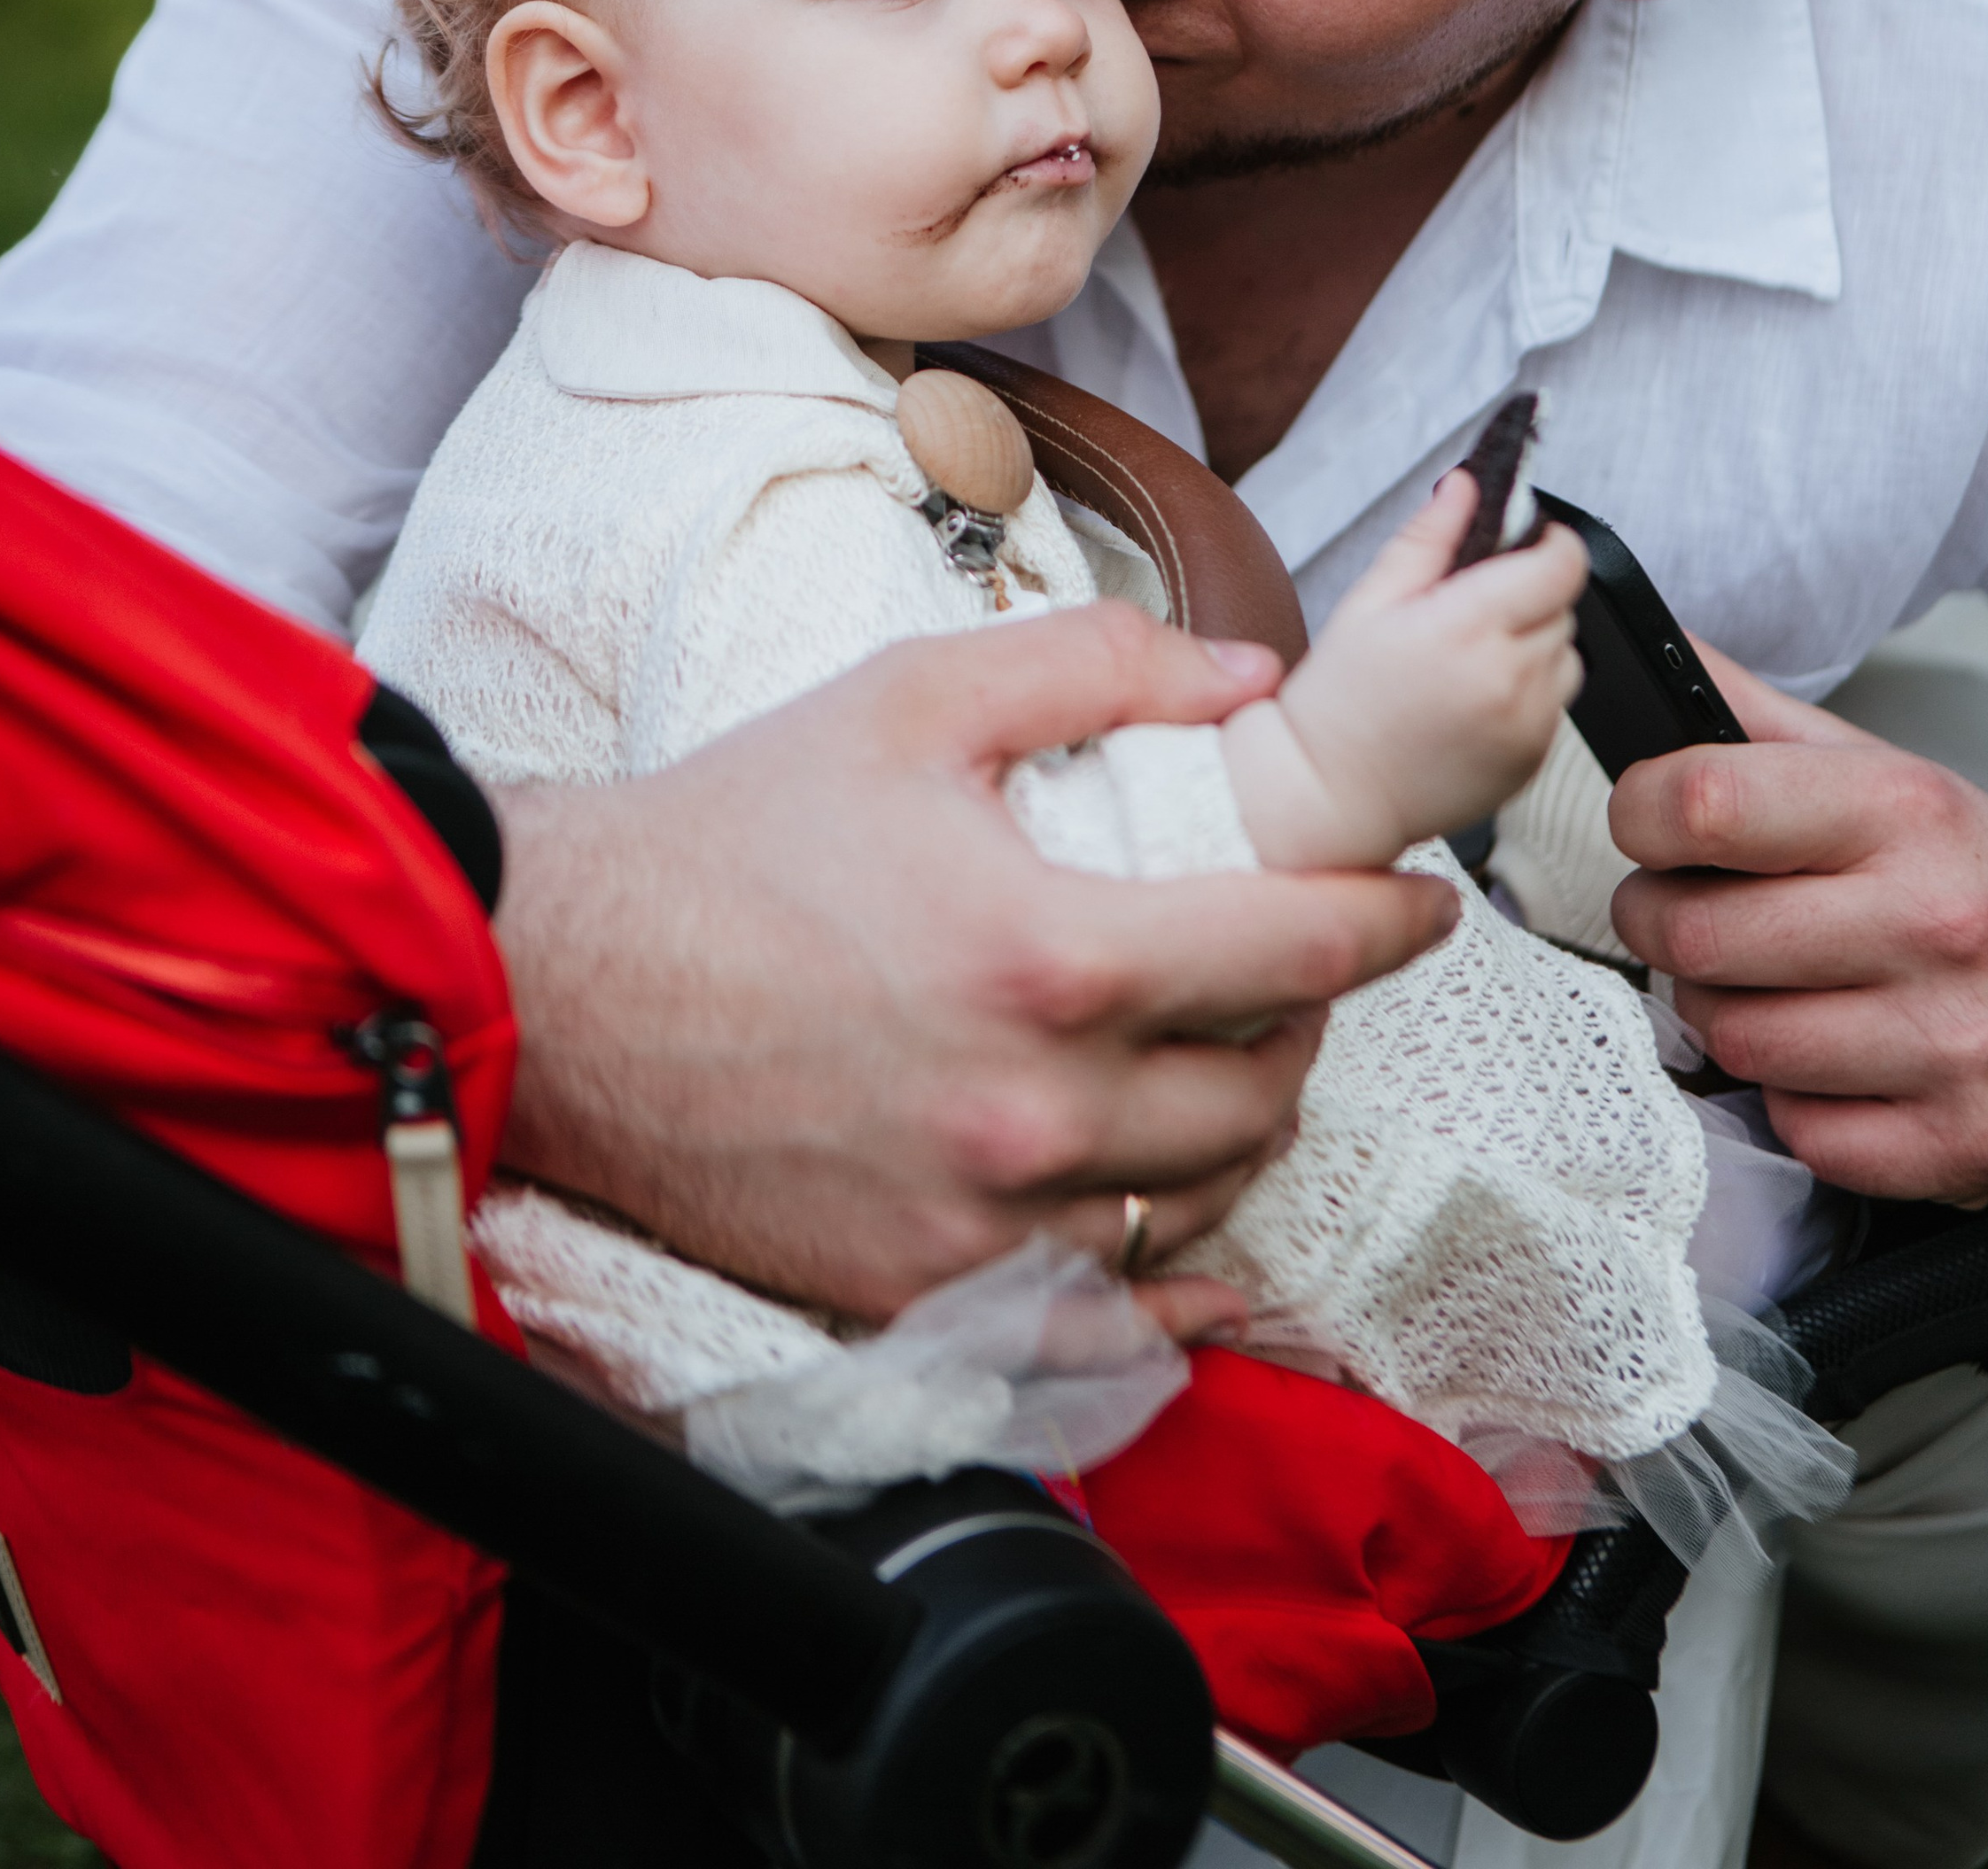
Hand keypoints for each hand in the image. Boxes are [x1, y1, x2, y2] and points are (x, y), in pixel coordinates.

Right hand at [491, 603, 1449, 1321]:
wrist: (566, 981)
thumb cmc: (735, 831)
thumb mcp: (913, 697)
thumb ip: (1099, 662)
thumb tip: (1245, 673)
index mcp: (1051, 955)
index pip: (1292, 951)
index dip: (1385, 923)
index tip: (1421, 905)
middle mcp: (1033, 1109)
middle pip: (1261, 1091)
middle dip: (1309, 1024)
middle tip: (1299, 971)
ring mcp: (979, 1221)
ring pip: (1193, 1202)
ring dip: (1239, 1132)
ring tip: (1229, 1067)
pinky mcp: (919, 1294)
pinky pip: (1100, 1324)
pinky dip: (1168, 1295)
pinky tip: (1195, 1260)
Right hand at [1230, 474, 1586, 868]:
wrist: (1329, 797)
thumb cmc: (1338, 701)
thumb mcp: (1369, 602)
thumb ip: (1428, 538)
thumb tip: (1466, 485)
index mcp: (1464, 627)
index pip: (1560, 564)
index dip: (1552, 542)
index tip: (1530, 540)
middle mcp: (1506, 678)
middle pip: (1564, 607)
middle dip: (1531, 594)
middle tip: (1473, 608)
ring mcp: (1526, 725)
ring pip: (1568, 657)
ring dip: (1536, 645)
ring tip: (1472, 659)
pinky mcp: (1533, 760)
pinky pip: (1556, 706)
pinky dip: (1529, 694)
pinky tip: (1473, 701)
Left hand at [1608, 644, 1987, 1199]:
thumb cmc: (1980, 879)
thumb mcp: (1884, 773)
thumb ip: (1759, 719)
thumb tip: (1664, 654)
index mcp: (1905, 812)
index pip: (1705, 804)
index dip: (1640, 815)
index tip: (1647, 827)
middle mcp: (1936, 922)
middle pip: (1697, 936)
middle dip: (1661, 924)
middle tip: (1686, 916)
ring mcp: (1953, 1040)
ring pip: (1734, 1040)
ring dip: (1724, 1016)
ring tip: (1763, 987)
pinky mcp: (1962, 1139)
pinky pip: (1799, 1131)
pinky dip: (1794, 1102)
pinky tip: (1831, 1060)